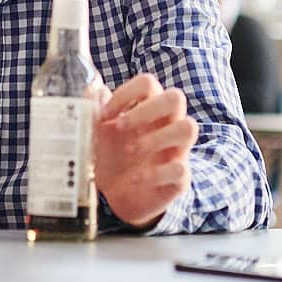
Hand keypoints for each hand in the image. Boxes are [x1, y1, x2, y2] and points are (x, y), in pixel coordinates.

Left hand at [94, 74, 197, 228]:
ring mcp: (177, 150)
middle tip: (120, 127)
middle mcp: (167, 125)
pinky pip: (180, 169)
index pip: (148, 83)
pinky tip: (135, 178)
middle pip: (175, 98)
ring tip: (131, 151)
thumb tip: (93, 88)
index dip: (126, 93)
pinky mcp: (179, 178)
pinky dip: (155, 173)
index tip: (106, 114)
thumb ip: (94, 110)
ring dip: (157, 137)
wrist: (114, 198)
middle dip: (147, 109)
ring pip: (188, 128)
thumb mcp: (97, 134)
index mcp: (147, 109)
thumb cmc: (111, 157)